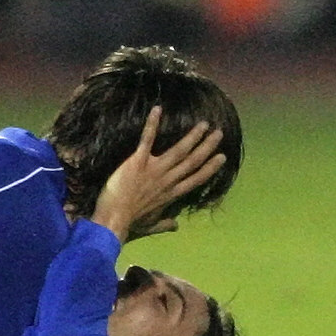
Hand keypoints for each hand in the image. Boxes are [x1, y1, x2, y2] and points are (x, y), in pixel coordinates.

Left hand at [89, 107, 226, 241]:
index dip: (210, 168)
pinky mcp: (138, 162)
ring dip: (192, 136)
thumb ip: (164, 224)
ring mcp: (154, 170)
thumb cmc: (129, 223)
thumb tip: (176, 225)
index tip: (222, 157)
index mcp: (170, 194)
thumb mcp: (150, 226)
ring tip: (204, 124)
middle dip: (207, 147)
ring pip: (179, 150)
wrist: (113, 220)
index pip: (196, 179)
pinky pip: (147, 139)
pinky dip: (152, 124)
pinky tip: (158, 109)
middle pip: (192, 162)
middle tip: (219, 133)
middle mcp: (167, 180)